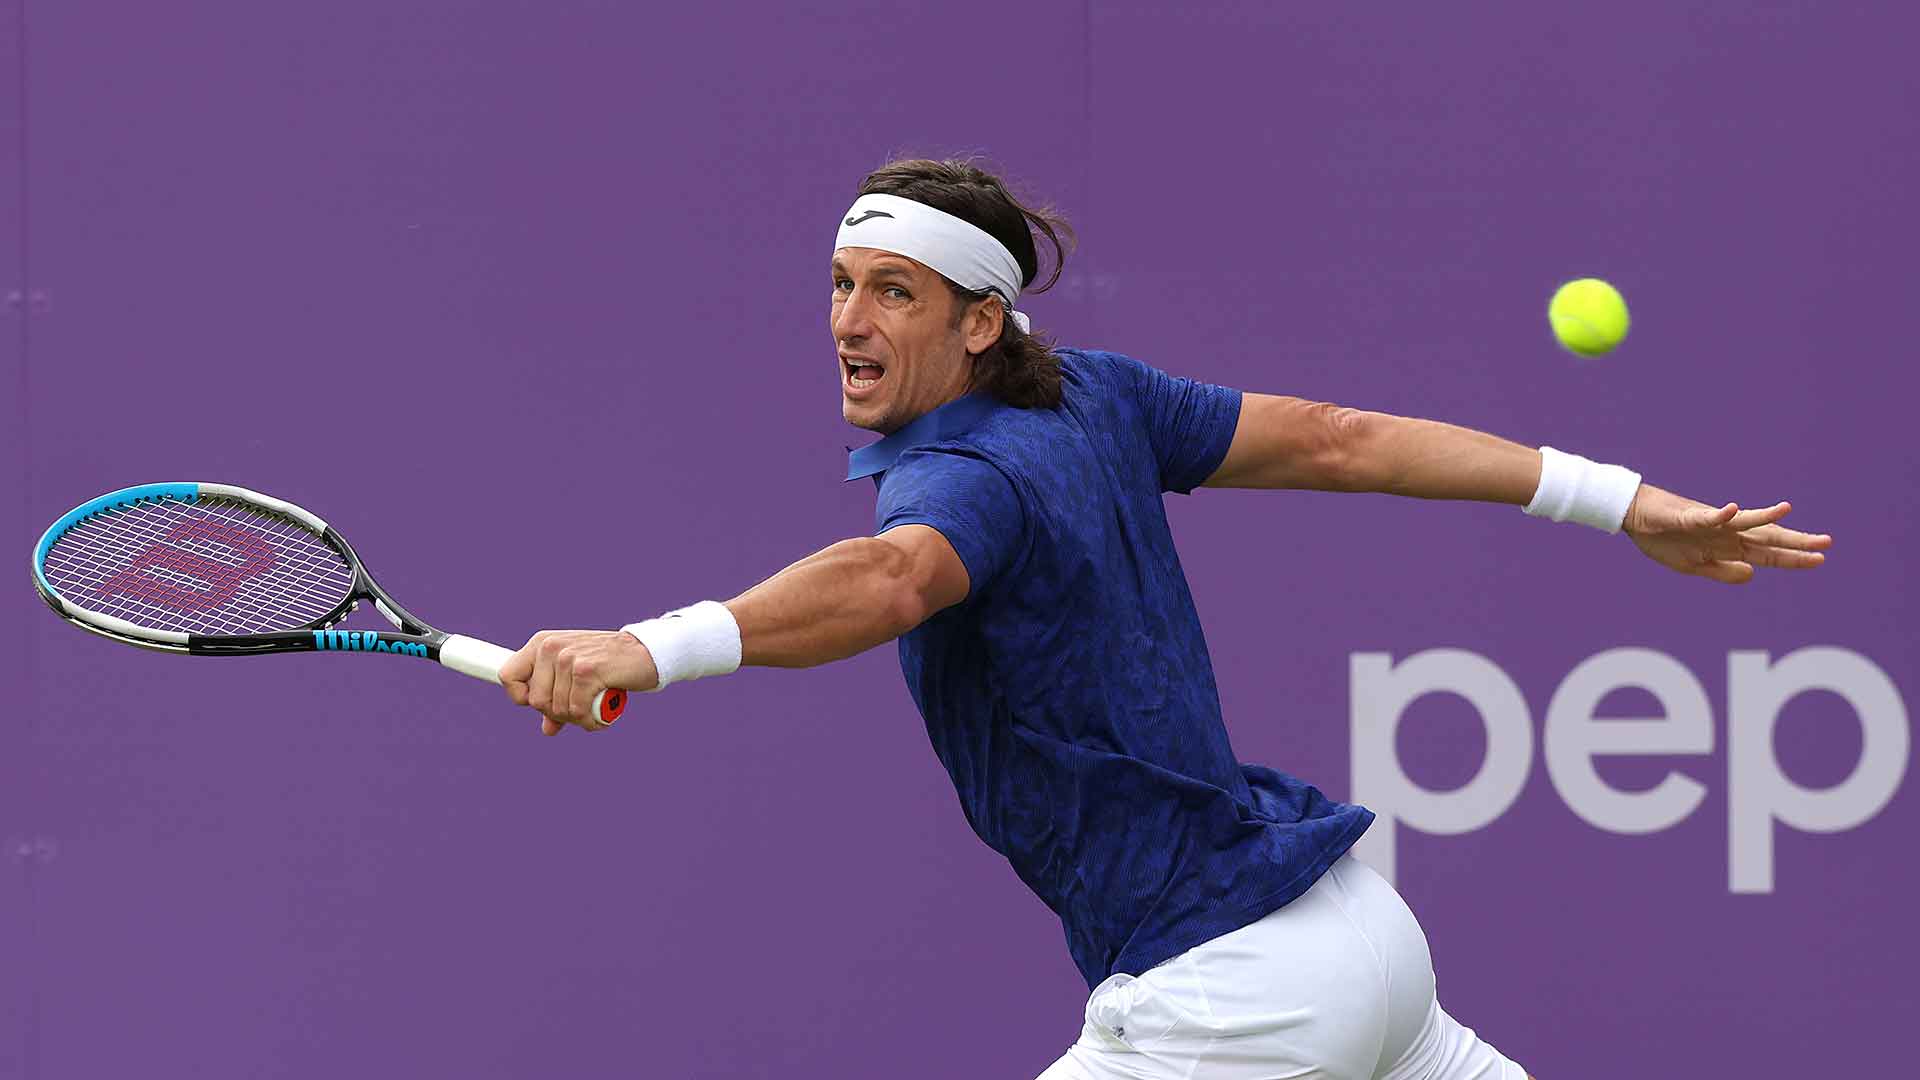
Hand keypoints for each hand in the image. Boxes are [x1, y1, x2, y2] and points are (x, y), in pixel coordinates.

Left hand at [499, 630, 659, 735]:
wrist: (646, 652)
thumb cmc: (609, 664)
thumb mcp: (578, 676)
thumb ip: (559, 697)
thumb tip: (547, 729)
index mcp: (541, 643)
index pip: (508, 676)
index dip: (520, 697)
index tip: (544, 706)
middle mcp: (550, 647)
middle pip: (535, 701)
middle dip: (559, 713)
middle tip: (581, 709)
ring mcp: (568, 658)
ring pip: (557, 709)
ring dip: (578, 718)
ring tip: (595, 709)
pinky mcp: (587, 671)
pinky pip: (577, 710)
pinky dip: (590, 720)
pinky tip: (602, 714)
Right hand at [1622, 484, 1831, 583]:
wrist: (1637, 518)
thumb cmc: (1664, 539)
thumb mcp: (1694, 567)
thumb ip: (1722, 571)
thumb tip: (1752, 574)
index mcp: (1728, 547)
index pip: (1767, 554)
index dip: (1792, 558)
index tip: (1820, 560)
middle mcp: (1726, 533)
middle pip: (1765, 538)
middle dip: (1794, 541)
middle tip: (1826, 543)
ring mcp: (1711, 523)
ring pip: (1744, 521)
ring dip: (1766, 517)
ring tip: (1787, 510)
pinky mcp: (1690, 516)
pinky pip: (1707, 515)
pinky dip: (1720, 514)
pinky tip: (1734, 509)